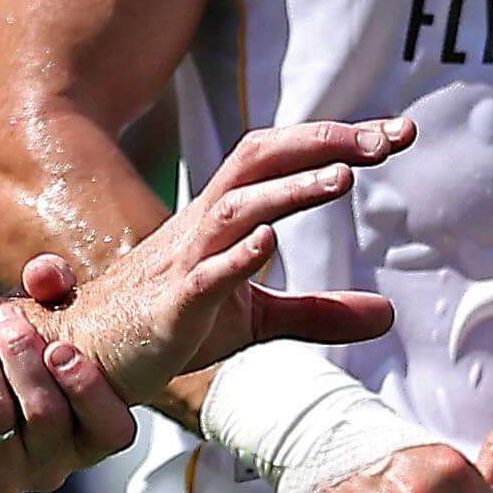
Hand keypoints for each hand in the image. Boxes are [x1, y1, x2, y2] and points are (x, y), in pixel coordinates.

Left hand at [0, 265, 129, 492]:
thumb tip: (43, 274)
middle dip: (19, 354)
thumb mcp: (44, 323)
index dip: (89, 391)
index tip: (60, 347)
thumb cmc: (11, 355)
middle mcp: (52, 468)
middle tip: (0, 312)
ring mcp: (4, 481)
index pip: (112, 431)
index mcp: (90, 437)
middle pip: (44, 414)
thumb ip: (56, 291)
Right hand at [60, 118, 412, 398]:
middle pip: (261, 160)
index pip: (284, 159)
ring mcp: (186, 261)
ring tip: (344, 178)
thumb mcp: (256, 320)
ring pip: (238, 208)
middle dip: (324, 142)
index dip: (337, 140)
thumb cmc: (173, 324)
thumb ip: (320, 312)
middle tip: (387, 139)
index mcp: (226, 216)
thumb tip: (389, 314)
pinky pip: (205, 273)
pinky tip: (270, 242)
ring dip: (290, 190)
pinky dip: (237, 254)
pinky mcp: (173, 306)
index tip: (398, 134)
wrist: (94, 359)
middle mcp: (205, 223)